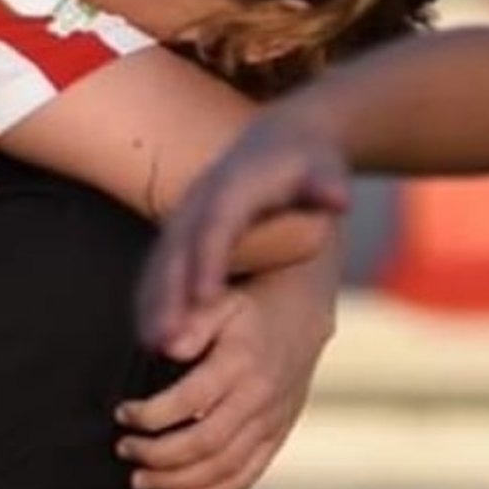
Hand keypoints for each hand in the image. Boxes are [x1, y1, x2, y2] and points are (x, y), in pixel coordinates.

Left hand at [115, 248, 338, 488]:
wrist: (302, 314)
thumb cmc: (247, 309)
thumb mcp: (220, 302)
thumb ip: (193, 323)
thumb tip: (168, 348)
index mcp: (241, 364)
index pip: (189, 401)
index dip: (150, 415)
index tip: (122, 413)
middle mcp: (259, 399)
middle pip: (204, 444)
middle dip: (156, 455)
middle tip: (124, 450)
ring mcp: (272, 423)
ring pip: (223, 470)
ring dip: (176, 482)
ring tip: (139, 479)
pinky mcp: (276, 438)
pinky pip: (245, 478)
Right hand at [137, 119, 354, 356]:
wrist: (276, 143)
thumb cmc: (305, 165)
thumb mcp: (322, 167)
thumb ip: (326, 184)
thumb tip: (338, 199)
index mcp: (232, 188)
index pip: (216, 226)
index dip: (208, 261)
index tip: (204, 298)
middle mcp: (198, 203)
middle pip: (177, 251)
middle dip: (169, 295)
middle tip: (164, 338)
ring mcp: (184, 220)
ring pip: (161, 264)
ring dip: (153, 304)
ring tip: (152, 345)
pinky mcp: (179, 237)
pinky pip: (159, 271)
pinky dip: (152, 301)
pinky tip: (150, 336)